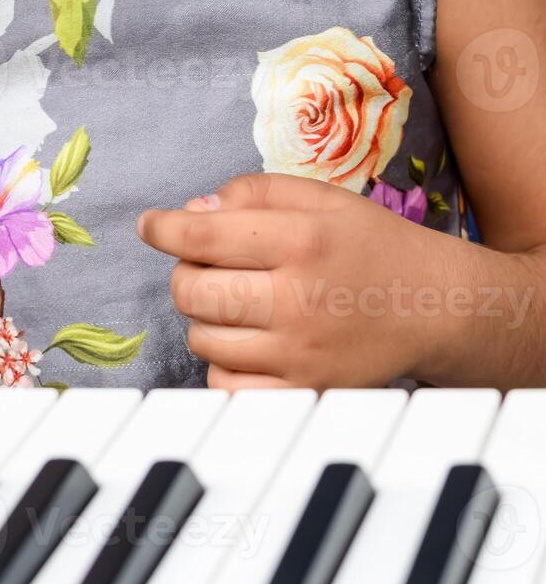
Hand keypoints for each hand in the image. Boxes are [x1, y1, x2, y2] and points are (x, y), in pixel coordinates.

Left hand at [137, 172, 474, 390]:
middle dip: (186, 272)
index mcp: (301, 241)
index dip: (162, 229)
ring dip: (205, 315)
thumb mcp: (319, 198)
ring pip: (200, 337)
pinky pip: (223, 383)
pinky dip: (223, 360)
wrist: (434, 308)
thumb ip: (253, 193)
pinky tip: (250, 339)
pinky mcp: (302, 391)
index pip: (201, 236)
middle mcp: (297, 299)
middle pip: (190, 291)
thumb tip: (190, 211)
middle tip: (210, 265)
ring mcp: (299, 353)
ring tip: (241, 300)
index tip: (150, 225)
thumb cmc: (370, 245)